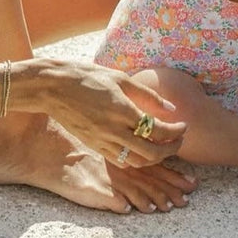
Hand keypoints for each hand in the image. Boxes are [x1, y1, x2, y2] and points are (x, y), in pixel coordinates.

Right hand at [27, 59, 186, 167]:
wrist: (53, 87)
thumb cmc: (88, 77)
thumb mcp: (120, 79)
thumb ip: (147, 95)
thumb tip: (171, 108)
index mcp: (123, 111)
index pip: (158, 131)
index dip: (175, 131)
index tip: (184, 125)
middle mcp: (114, 130)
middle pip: (151, 153)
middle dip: (170, 150)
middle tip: (179, 140)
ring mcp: (102, 141)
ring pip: (136, 161)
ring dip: (154, 157)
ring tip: (164, 145)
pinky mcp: (94, 146)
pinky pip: (121, 160)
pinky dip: (136, 158)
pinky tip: (141, 146)